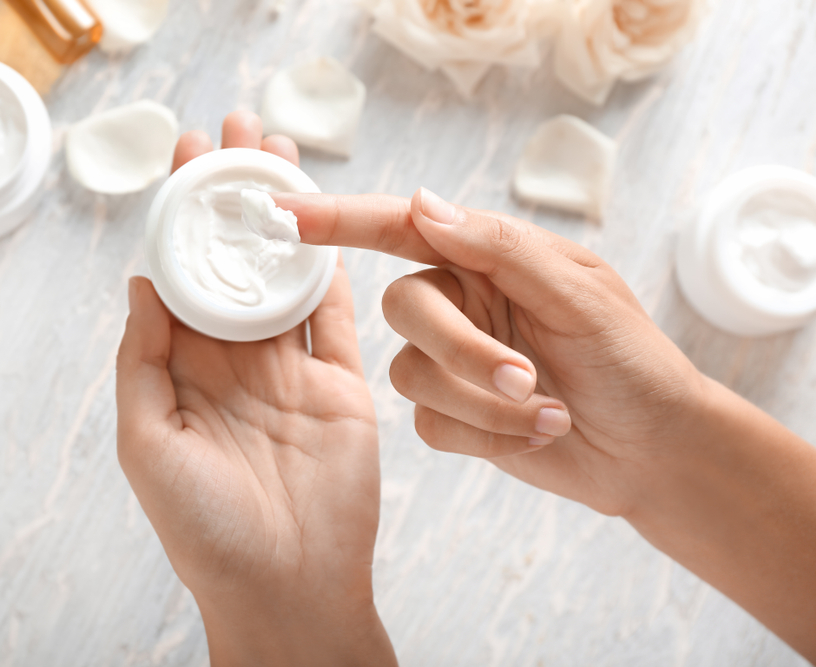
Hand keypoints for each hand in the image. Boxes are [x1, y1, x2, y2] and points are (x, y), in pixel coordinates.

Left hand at [116, 112, 395, 666]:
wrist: (286, 587)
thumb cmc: (204, 530)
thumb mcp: (146, 443)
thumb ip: (142, 361)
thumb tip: (140, 281)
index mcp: (186, 372)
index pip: (183, 276)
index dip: (183, 215)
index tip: (185, 158)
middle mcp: (239, 362)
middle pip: (236, 260)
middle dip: (236, 197)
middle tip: (238, 132)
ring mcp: (293, 370)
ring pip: (287, 274)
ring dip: (287, 216)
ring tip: (284, 153)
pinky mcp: (343, 384)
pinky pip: (336, 315)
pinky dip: (333, 266)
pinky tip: (329, 220)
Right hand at [280, 188, 815, 659]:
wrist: (651, 447)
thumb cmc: (631, 359)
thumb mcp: (579, 292)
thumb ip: (499, 247)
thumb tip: (423, 203)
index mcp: (486, 258)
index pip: (401, 228)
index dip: (340, 219)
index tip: (285, 215)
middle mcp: (460, 303)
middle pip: (405, 308)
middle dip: (461, 349)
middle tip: (524, 377)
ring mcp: (451, 363)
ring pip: (414, 376)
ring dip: (486, 403)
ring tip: (551, 413)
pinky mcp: (451, 417)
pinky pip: (431, 426)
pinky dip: (490, 435)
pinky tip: (541, 433)